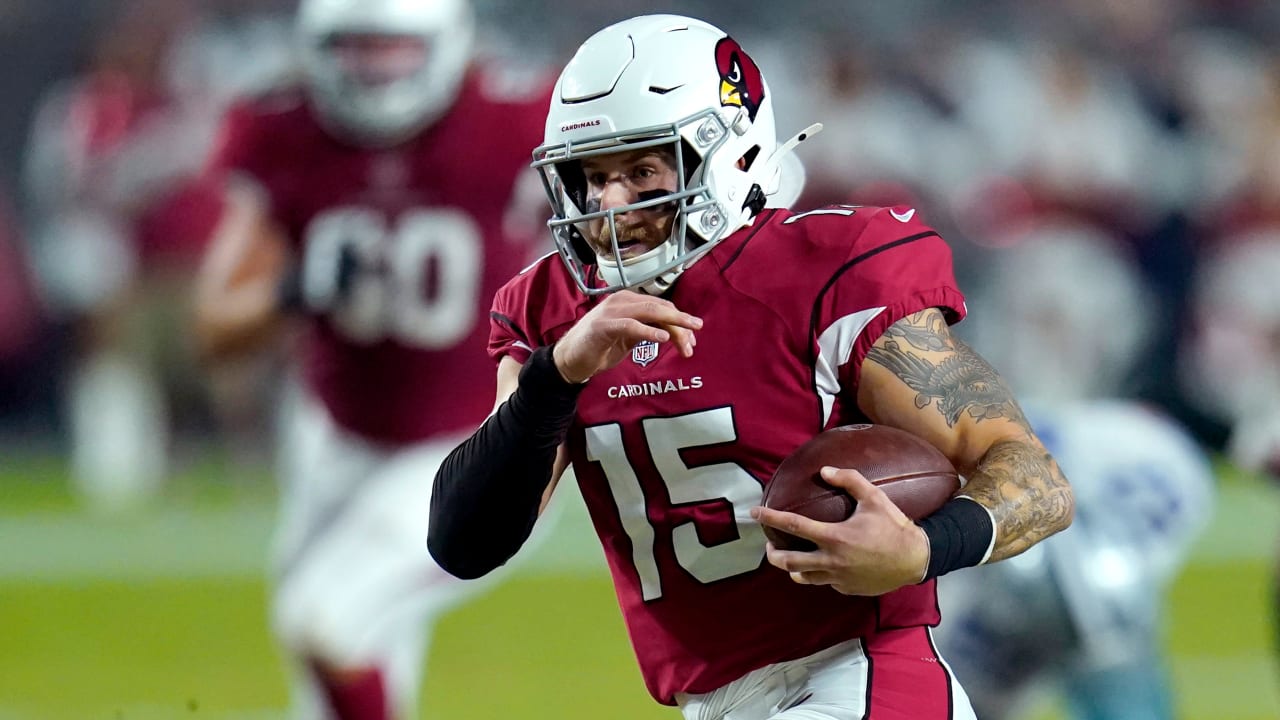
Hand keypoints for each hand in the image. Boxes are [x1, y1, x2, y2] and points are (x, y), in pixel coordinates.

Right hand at [552, 290, 701, 382]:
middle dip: (681, 321)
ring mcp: (612, 311)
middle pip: (660, 307)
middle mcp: (622, 301)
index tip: (693, 338)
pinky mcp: (603, 326)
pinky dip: (648, 331)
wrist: (570, 359)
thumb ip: (649, 329)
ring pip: (649, 312)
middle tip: (697, 332)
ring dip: (671, 325)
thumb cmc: (599, 346)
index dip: (680, 320)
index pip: (661, 306)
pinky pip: (630, 325)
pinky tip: (662, 338)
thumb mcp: (630, 337)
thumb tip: (674, 332)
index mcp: (629, 301)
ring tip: (686, 338)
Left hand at [750, 466, 929, 595]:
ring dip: (791, 568)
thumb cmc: (894, 526)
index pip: (793, 525)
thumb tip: (824, 471)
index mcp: (835, 537)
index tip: (754, 513)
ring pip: (803, 577)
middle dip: (772, 553)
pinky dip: (818, 573)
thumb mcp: (874, 497)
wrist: (916, 559)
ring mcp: (838, 578)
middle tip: (768, 545)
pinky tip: (822, 564)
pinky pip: (825, 582)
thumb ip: (849, 480)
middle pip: (789, 561)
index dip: (771, 517)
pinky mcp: (847, 589)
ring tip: (788, 558)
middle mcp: (832, 561)